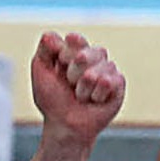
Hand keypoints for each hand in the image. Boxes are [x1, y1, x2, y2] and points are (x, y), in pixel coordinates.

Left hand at [30, 30, 124, 144]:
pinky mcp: (119, 84)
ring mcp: (107, 70)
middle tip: (69, 84)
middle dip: (74, 71)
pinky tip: (94, 101)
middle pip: (87, 52)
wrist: (65, 125)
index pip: (75, 39)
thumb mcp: (41, 71)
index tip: (60, 65)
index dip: (67, 53)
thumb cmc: (53, 100)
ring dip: (84, 87)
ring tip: (81, 96)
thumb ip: (44, 49)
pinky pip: (109, 81)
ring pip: (100, 68)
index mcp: (75, 51)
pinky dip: (96, 94)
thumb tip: (52, 36)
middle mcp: (93, 58)